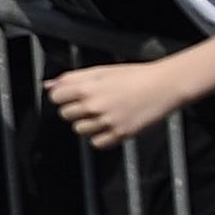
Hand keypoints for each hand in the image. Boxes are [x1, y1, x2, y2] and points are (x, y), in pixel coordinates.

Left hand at [47, 60, 189, 147]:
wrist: (166, 85)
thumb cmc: (136, 76)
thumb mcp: (102, 70)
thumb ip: (72, 78)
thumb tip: (49, 85)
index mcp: (88, 87)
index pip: (55, 97)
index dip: (63, 96)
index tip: (70, 96)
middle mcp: (94, 105)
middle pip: (65, 115)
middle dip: (75, 110)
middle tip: (91, 104)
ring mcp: (107, 121)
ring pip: (79, 130)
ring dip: (87, 124)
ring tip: (103, 114)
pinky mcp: (120, 134)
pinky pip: (96, 143)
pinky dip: (100, 137)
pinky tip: (109, 126)